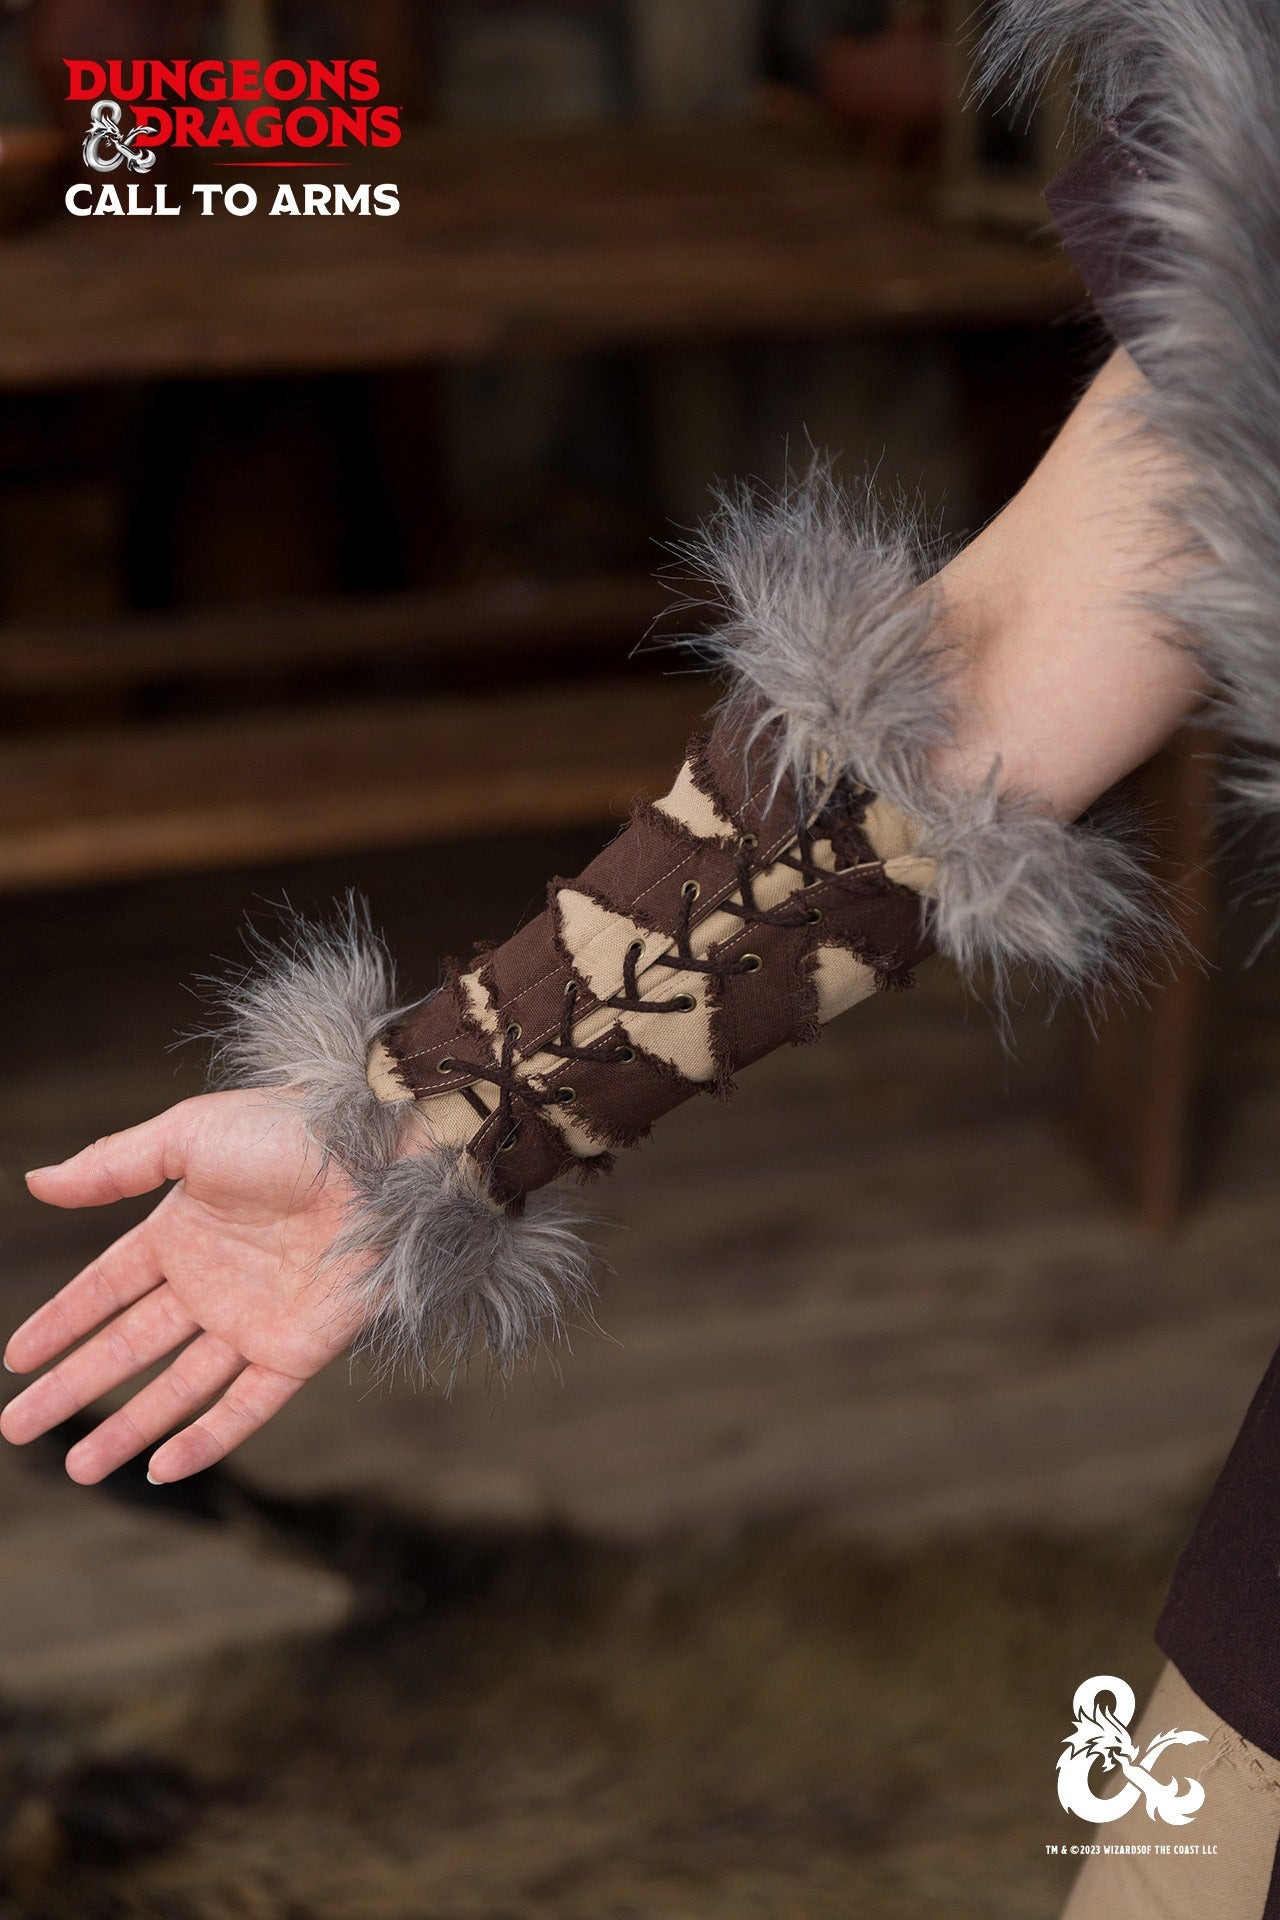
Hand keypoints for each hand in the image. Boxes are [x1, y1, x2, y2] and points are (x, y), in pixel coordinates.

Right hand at [2, 1090, 368, 1485]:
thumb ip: (113, 1164)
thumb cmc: (293, 1132)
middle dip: (73, 1386)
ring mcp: (253, 1321)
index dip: (61, 1322)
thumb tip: (35, 1181)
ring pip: (177, 1388)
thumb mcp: (189, 1135)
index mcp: (183, 1230)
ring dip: (129, 1427)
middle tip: (16, 1426)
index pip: (106, 1288)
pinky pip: (245, 1407)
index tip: (15, 1360)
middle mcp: (213, 1283)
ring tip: (81, 1469)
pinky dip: (206, 1439)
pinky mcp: (298, 1351)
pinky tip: (161, 1467)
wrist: (385, 1160)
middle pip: (128, 1347)